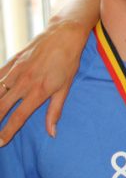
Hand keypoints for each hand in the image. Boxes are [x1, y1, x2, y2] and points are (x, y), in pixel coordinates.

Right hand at [0, 20, 89, 145]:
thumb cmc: (68, 63)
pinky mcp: (12, 61)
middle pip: (2, 107)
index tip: (1, 142)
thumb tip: (52, 133)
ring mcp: (16, 71)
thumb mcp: (65, 88)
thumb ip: (55, 111)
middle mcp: (24, 82)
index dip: (8, 131)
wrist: (63, 36)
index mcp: (39, 91)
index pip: (19, 116)